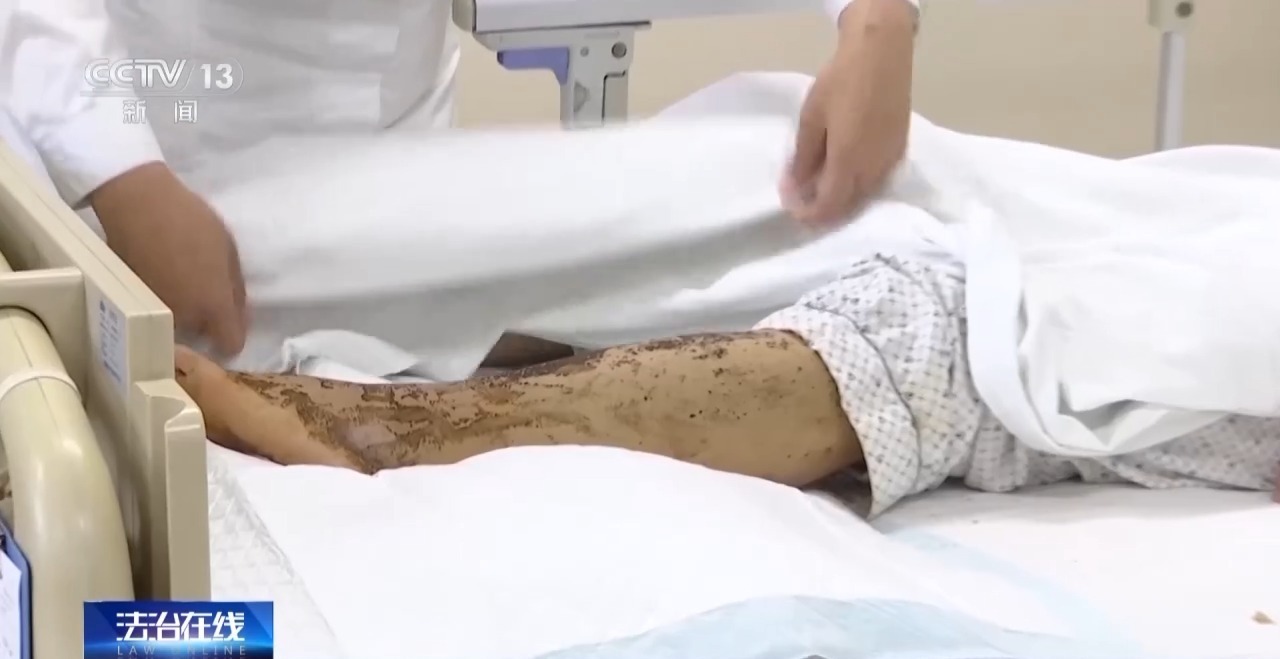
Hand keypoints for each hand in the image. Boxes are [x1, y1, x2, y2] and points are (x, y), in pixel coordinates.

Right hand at [91, 163, 247, 355]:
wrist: (137, 204)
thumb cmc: (192, 221)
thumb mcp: (229, 250)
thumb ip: (235, 289)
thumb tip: (238, 314)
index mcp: (213, 306)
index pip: (231, 344)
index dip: (235, 334)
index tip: (232, 318)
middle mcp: (184, 318)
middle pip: (203, 335)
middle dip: (208, 321)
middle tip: (206, 289)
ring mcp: (155, 311)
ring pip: (178, 325)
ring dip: (184, 312)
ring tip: (182, 279)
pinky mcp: (133, 301)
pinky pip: (156, 310)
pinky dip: (162, 299)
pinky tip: (161, 275)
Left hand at [783, 0, 915, 227]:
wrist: (882, 54)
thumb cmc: (840, 82)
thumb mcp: (811, 119)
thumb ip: (804, 159)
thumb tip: (795, 188)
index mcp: (848, 162)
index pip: (829, 207)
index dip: (809, 215)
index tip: (792, 208)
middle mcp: (872, 169)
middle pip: (848, 206)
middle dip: (824, 211)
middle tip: (802, 200)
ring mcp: (890, 161)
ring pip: (865, 196)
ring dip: (842, 199)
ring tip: (821, 188)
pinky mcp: (900, 150)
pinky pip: (877, 181)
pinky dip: (858, 186)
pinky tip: (845, 173)